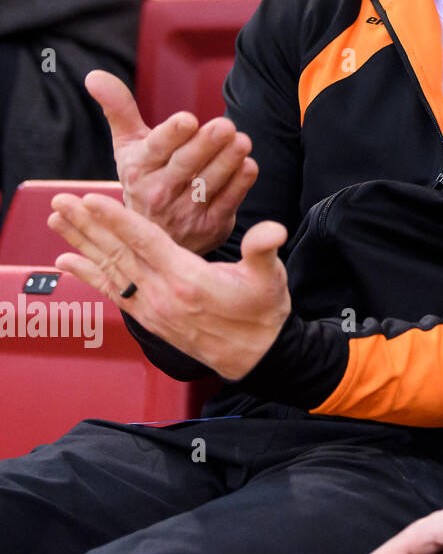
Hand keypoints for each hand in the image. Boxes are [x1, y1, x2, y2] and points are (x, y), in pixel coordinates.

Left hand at [49, 192, 289, 380]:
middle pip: (117, 253)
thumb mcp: (269, 277)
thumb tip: (273, 230)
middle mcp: (163, 295)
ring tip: (57, 220)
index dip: (118, 220)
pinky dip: (88, 275)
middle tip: (60, 200)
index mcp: (189, 279)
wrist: (256, 355)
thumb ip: (264, 250)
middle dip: (87, 225)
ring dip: (81, 243)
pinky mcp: (149, 317)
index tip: (91, 199)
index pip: (146, 242)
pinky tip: (67, 261)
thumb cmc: (263, 311)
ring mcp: (152, 308)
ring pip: (109, 269)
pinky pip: (112, 292)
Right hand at [86, 70, 257, 255]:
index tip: (188, 119)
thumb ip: (119, 110)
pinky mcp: (210, 226)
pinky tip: (249, 166)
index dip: (172, 134)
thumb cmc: (144, 177)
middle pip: (185, 165)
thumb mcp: (127, 146)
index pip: (156, 148)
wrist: (151, 236)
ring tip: (242, 141)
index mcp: (138, 169)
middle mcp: (158, 192)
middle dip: (206, 145)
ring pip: (209, 184)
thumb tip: (94, 75)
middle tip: (226, 126)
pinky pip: (227, 203)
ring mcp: (184, 212)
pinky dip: (239, 185)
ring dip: (227, 162)